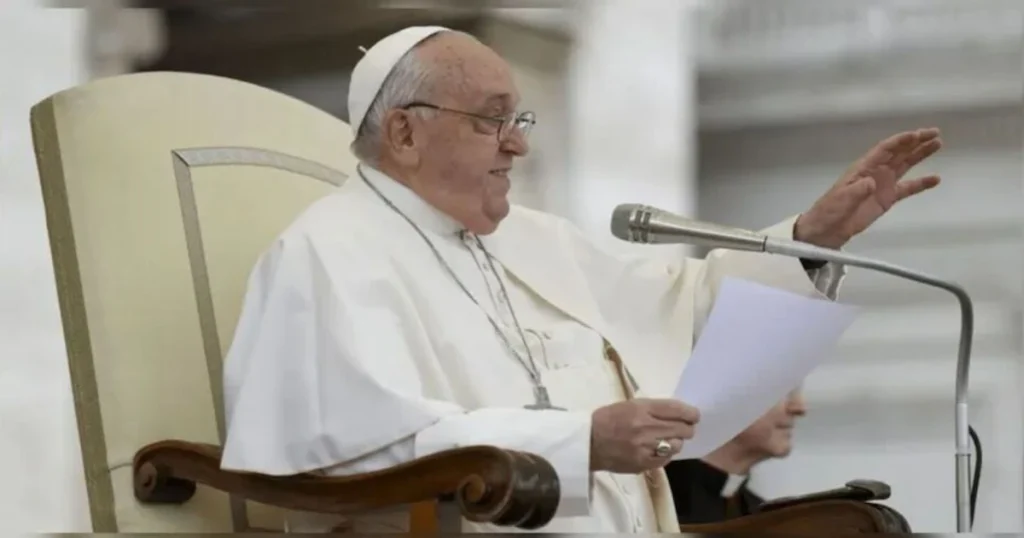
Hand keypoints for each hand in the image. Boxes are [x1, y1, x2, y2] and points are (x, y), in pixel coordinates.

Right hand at [590, 398, 698, 473]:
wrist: (588, 443)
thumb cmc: (607, 419)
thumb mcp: (628, 405)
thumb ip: (653, 409)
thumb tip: (677, 414)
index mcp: (641, 409)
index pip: (676, 410)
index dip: (691, 413)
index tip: (695, 416)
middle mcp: (646, 427)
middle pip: (682, 429)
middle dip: (687, 428)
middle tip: (685, 428)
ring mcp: (645, 447)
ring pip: (677, 445)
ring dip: (675, 441)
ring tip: (667, 440)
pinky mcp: (643, 463)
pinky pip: (666, 459)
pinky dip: (665, 453)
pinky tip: (657, 449)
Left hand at [795, 128, 942, 248]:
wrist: (826, 230)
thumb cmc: (830, 210)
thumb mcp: (841, 198)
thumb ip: (857, 190)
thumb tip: (871, 182)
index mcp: (863, 167)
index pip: (885, 149)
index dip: (901, 141)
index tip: (917, 135)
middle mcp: (875, 172)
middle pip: (898, 152)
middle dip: (916, 142)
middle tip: (935, 133)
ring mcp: (882, 185)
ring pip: (905, 165)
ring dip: (920, 155)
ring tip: (938, 145)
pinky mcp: (887, 199)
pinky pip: (907, 188)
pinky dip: (921, 184)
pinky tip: (935, 179)